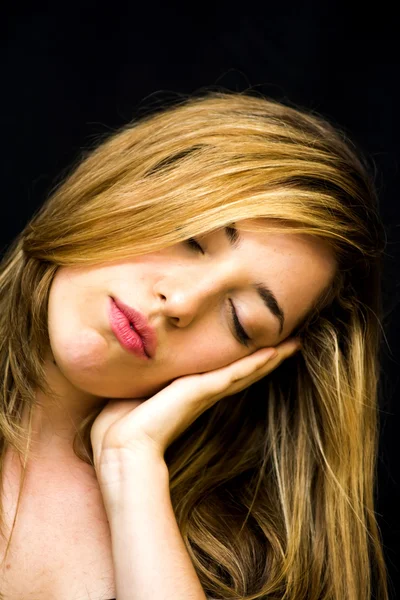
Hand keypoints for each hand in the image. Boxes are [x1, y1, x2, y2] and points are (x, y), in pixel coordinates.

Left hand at [90, 338, 300, 472]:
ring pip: (245, 371)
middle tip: (291, 344)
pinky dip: (256, 363)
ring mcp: (205, 393)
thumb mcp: (134, 391)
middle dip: (266, 358)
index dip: (243, 362)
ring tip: (293, 345)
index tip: (259, 349)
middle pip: (242, 372)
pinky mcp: (201, 391)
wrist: (120, 448)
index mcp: (188, 392)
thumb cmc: (121, 425)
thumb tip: (132, 366)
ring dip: (270, 358)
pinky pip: (235, 373)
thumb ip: (143, 379)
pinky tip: (276, 352)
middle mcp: (202, 393)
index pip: (222, 373)